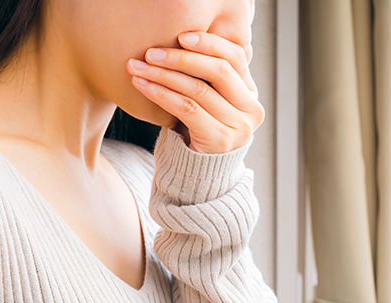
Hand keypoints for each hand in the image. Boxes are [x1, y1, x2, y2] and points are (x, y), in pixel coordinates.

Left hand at [127, 31, 264, 153]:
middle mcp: (251, 109)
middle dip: (182, 58)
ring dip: (164, 75)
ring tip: (139, 68)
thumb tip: (184, 40)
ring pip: (199, 89)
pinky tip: (143, 86)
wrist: (201, 177)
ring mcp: (239, 127)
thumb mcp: (211, 103)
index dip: (209, 43)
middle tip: (152, 52)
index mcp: (250, 94)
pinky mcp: (221, 140)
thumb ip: (209, 78)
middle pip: (218, 71)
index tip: (181, 36)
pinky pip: (187, 108)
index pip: (235, 57)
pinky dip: (162, 94)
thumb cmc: (200, 131)